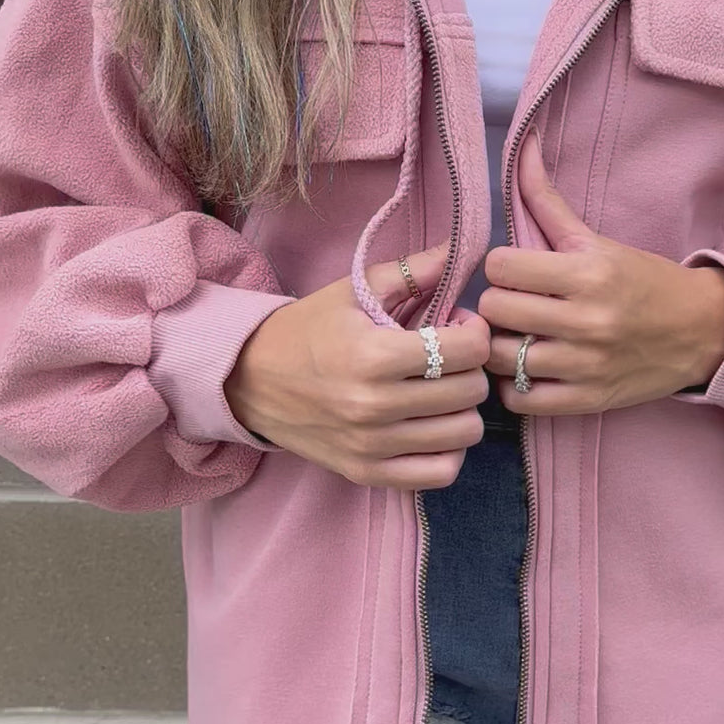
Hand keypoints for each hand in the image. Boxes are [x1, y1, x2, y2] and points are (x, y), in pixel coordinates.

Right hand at [224, 240, 490, 487]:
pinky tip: (433, 427)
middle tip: (449, 357)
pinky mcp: (367, 473)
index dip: (474, 332)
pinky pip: (441, 473)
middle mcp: (374, 406)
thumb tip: (460, 250)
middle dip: (470, 367)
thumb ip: (412, 272)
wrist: (249, 381)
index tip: (457, 325)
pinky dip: (449, 450)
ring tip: (442, 392)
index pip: (467, 349)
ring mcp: (371, 445)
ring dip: (463, 409)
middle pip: (471, 391)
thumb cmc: (307, 330)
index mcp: (373, 354)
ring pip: (464, 433)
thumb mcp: (353, 291)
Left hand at [480, 131, 723, 415]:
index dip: (502, 266)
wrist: (702, 331)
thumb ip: (548, 202)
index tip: (517, 272)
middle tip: (515, 305)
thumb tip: (522, 147)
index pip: (500, 266)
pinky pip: (520, 399)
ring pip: (500, 357)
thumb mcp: (598, 241)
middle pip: (494, 310)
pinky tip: (527, 370)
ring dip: (502, 346)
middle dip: (498, 304)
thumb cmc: (643, 281)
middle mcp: (586, 320)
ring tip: (518, 338)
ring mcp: (586, 365)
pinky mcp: (588, 400)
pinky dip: (515, 386)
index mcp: (588, 273)